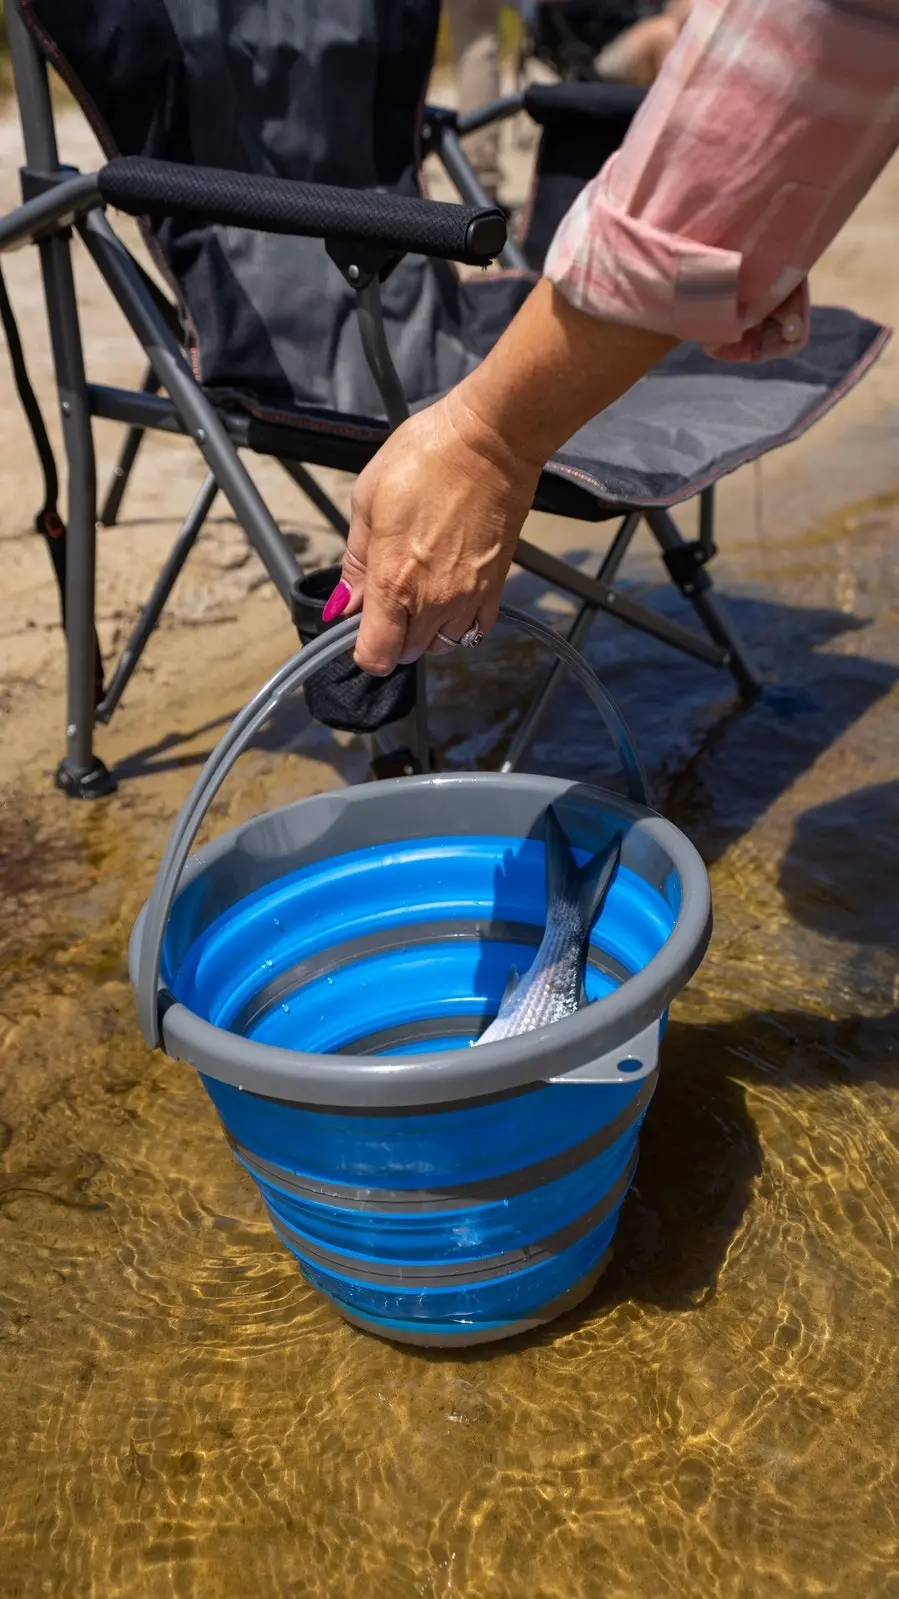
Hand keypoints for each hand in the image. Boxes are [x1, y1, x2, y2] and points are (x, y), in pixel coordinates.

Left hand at [324, 383, 541, 676]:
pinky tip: (449, 594)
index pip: (376, 656)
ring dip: (426, 630)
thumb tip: (347, 602)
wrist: (491, 441)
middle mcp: (432, 600)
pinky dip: (459, 624)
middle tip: (388, 596)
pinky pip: (476, 630)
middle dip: (392, 635)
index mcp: (393, 581)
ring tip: (420, 592)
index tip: (359, 627)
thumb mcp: (367, 499)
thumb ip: (355, 560)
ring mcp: (468, 597)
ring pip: (442, 645)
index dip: (363, 649)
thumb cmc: (427, 457)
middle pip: (408, 653)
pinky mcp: (496, 587)